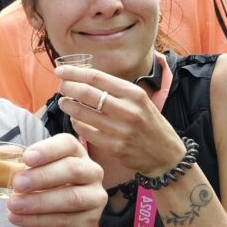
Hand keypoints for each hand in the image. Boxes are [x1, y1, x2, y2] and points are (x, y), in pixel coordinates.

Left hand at [7, 134, 105, 226]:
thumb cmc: (46, 190)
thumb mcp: (30, 174)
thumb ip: (12, 165)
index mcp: (76, 153)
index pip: (67, 144)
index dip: (47, 150)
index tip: (26, 158)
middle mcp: (91, 172)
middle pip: (71, 170)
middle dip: (42, 176)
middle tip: (17, 183)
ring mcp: (94, 197)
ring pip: (70, 198)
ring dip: (38, 202)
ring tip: (12, 205)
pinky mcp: (90, 222)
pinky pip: (65, 220)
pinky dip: (38, 220)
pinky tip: (17, 219)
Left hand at [54, 65, 185, 176]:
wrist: (166, 156)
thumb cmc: (149, 124)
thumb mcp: (139, 101)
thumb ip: (116, 90)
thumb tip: (84, 78)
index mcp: (134, 94)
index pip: (97, 77)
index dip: (74, 73)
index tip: (60, 71)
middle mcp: (128, 110)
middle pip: (87, 93)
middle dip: (68, 88)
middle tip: (61, 87)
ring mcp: (121, 130)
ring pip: (82, 113)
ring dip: (68, 106)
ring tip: (64, 102)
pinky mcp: (114, 147)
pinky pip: (86, 132)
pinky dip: (76, 124)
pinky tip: (75, 120)